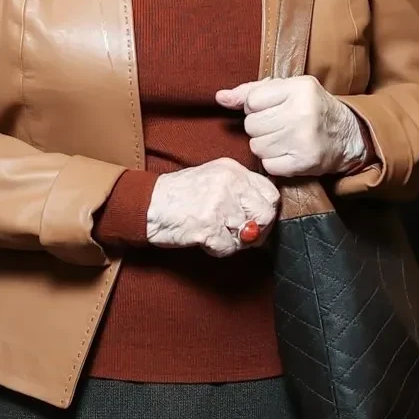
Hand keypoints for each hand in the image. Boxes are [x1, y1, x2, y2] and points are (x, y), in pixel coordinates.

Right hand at [146, 158, 279, 257]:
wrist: (148, 204)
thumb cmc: (180, 195)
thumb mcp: (214, 179)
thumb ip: (241, 193)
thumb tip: (265, 217)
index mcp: (232, 169)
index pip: (270, 193)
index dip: (266, 211)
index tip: (255, 220)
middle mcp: (229, 183)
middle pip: (265, 214)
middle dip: (256, 230)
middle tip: (239, 234)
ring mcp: (219, 204)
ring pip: (247, 234)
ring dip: (233, 240)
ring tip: (214, 232)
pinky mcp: (208, 225)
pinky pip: (228, 247)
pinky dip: (217, 249)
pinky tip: (204, 238)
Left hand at [215, 76, 373, 178]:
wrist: (347, 135)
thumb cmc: (310, 107)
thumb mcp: (287, 89)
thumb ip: (251, 90)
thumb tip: (220, 97)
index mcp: (299, 88)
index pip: (251, 100)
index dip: (255, 107)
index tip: (270, 109)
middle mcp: (301, 113)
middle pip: (251, 125)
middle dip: (259, 127)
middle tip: (277, 126)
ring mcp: (303, 139)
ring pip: (256, 146)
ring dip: (264, 145)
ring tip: (282, 139)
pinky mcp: (303, 163)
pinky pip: (267, 165)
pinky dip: (273, 161)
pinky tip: (286, 153)